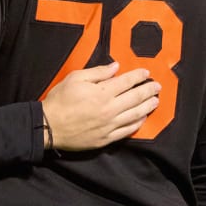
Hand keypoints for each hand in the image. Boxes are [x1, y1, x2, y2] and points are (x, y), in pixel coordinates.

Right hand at [41, 62, 159, 150]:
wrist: (48, 126)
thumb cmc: (59, 101)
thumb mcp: (74, 78)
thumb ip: (97, 72)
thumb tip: (115, 67)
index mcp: (102, 92)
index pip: (127, 81)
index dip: (139, 76)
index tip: (146, 73)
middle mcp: (110, 109)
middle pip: (136, 98)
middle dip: (149, 90)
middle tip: (157, 86)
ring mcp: (109, 125)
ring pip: (135, 114)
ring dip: (147, 106)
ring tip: (155, 101)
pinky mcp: (106, 138)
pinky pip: (127, 130)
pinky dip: (137, 124)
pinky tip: (142, 118)